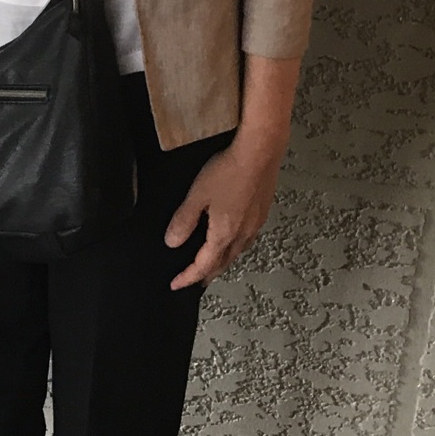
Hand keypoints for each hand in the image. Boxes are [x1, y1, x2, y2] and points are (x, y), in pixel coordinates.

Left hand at [163, 138, 283, 291]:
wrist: (260, 152)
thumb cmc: (230, 170)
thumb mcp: (197, 196)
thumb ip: (184, 221)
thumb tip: (172, 242)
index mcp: (225, 233)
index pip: (203, 266)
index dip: (188, 277)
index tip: (177, 284)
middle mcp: (243, 234)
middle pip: (223, 263)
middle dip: (207, 274)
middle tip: (196, 281)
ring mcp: (255, 223)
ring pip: (237, 252)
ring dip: (223, 262)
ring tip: (213, 264)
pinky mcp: (262, 211)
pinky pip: (247, 239)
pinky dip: (235, 246)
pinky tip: (233, 238)